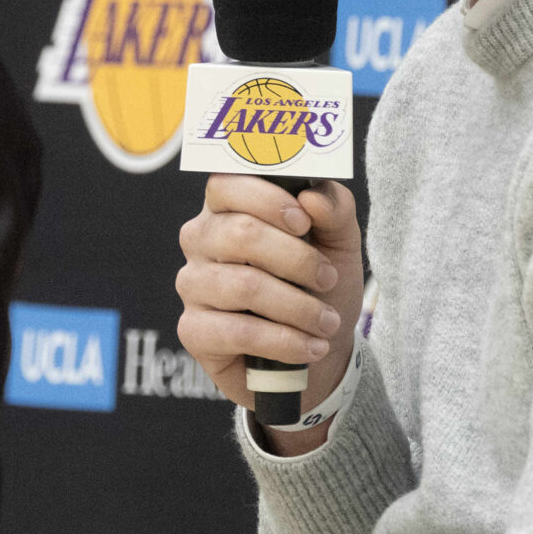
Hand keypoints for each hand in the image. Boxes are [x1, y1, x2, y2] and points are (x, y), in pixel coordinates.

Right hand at [176, 176, 363, 447]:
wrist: (322, 349)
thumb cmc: (321, 286)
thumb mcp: (339, 241)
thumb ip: (334, 208)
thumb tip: (312, 197)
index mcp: (228, 207)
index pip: (226, 184)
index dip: (266, 199)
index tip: (304, 223)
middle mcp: (201, 241)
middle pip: (240, 234)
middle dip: (296, 259)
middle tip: (329, 279)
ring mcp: (192, 285)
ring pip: (244, 285)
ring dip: (298, 306)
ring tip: (327, 322)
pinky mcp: (193, 330)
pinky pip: (238, 332)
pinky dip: (284, 341)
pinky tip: (310, 347)